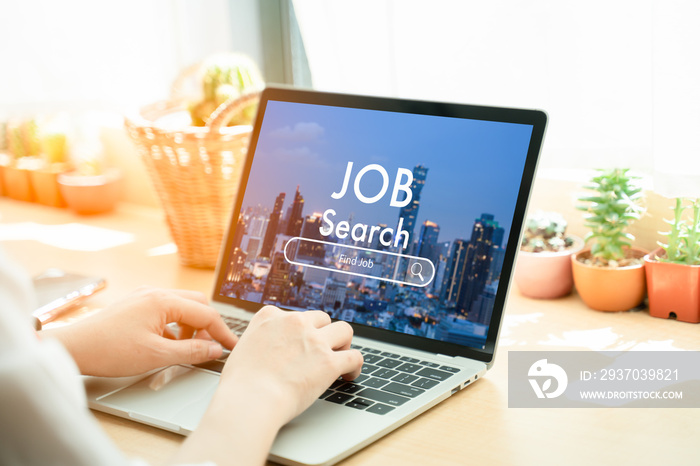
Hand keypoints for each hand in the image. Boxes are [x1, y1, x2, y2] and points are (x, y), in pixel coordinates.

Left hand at [41, 287, 236, 376]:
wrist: (74, 347)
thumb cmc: (110, 350)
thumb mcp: (157, 355)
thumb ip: (191, 351)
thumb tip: (214, 350)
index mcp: (164, 301)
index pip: (206, 314)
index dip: (223, 333)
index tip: (233, 347)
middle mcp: (156, 293)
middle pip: (197, 304)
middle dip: (208, 326)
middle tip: (210, 348)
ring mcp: (145, 296)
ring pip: (182, 306)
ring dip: (191, 325)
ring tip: (187, 347)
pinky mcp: (136, 304)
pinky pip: (166, 310)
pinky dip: (175, 325)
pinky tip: (168, 343)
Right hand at [219, 306, 362, 425]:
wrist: (250, 400)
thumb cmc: (241, 384)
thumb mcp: (241, 348)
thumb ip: (257, 341)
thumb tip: (262, 349)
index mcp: (270, 316)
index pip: (295, 315)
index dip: (301, 330)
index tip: (302, 341)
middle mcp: (294, 322)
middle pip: (322, 318)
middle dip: (324, 332)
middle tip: (323, 349)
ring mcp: (314, 340)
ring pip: (344, 330)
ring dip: (344, 343)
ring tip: (341, 355)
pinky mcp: (329, 362)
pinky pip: (354, 356)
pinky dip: (355, 365)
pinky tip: (350, 374)